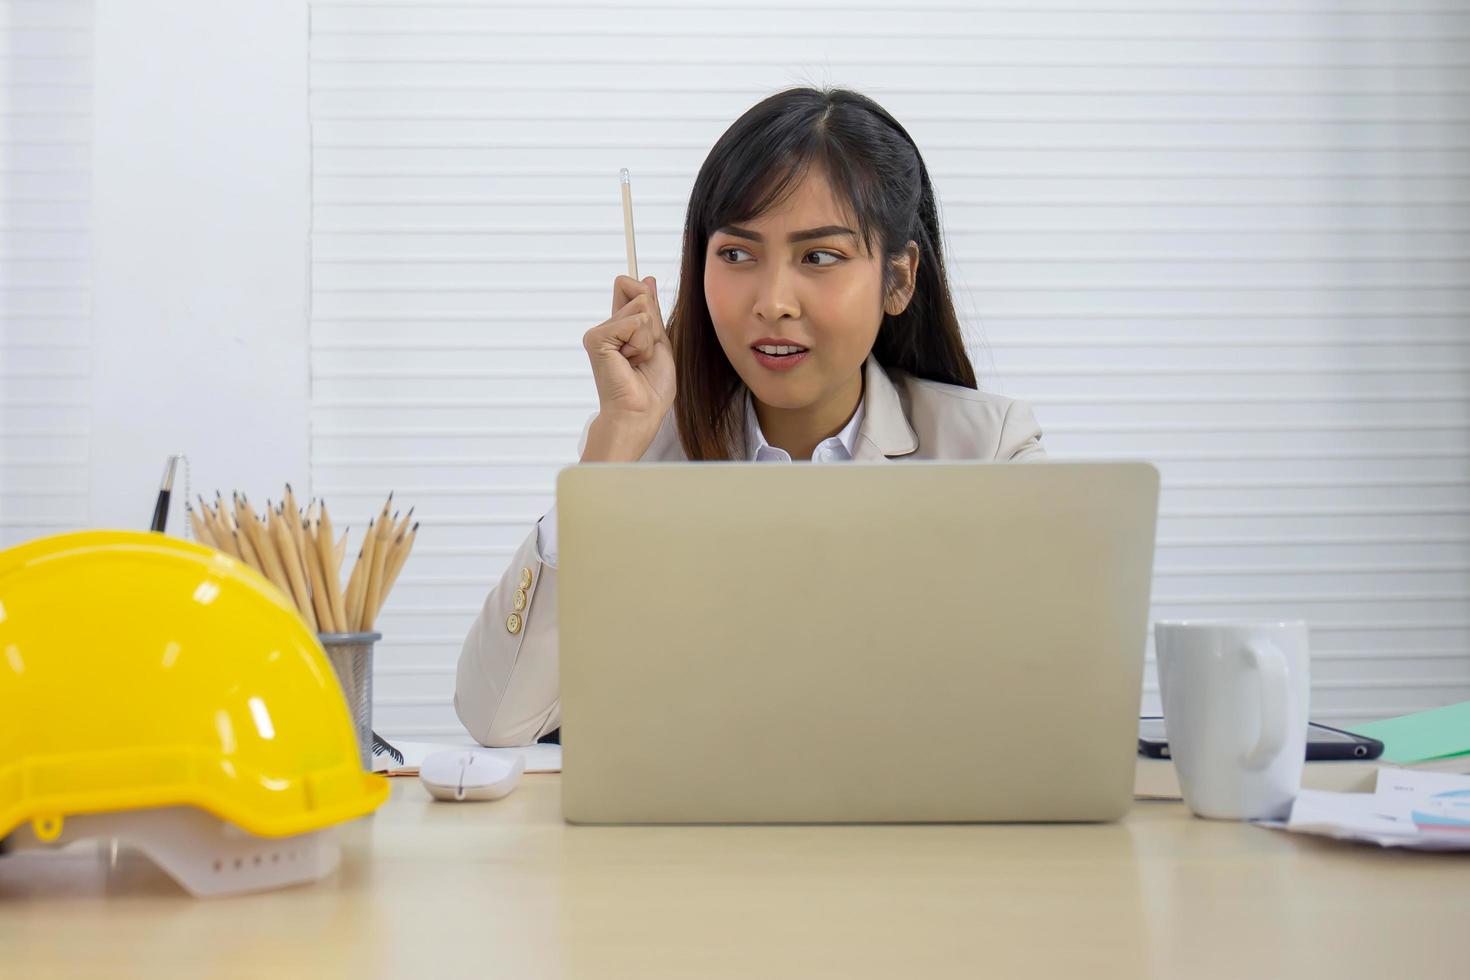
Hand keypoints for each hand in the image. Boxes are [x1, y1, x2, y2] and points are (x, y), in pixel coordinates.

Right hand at [580, 275, 675, 461]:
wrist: (640, 412)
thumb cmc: (651, 387)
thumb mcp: (658, 341)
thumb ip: (651, 311)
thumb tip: (647, 278)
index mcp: (620, 327)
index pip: (630, 288)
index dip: (645, 296)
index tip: (650, 318)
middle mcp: (606, 327)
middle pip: (640, 296)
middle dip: (653, 328)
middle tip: (643, 357)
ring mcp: (599, 332)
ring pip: (641, 309)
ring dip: (649, 340)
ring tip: (637, 362)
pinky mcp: (596, 338)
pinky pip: (635, 323)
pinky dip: (642, 344)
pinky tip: (630, 362)